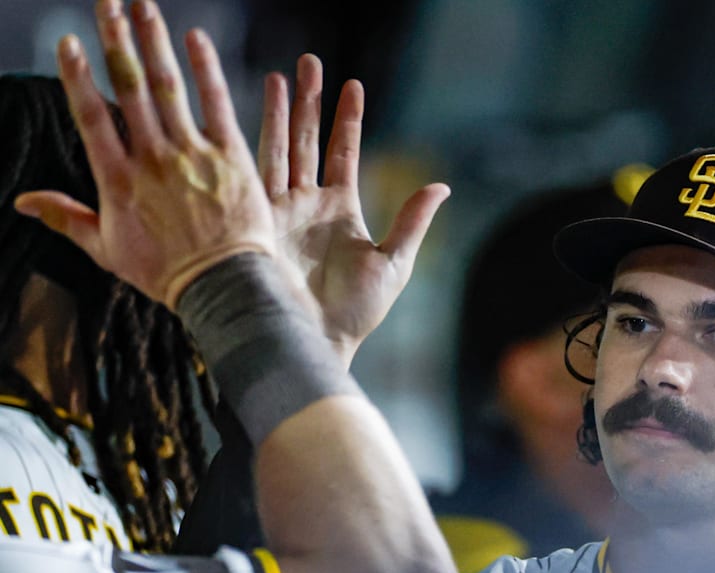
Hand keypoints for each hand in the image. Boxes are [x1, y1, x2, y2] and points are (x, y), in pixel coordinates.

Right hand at [14, 0, 275, 308]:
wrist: (223, 286)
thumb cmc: (164, 272)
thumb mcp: (106, 249)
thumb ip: (66, 217)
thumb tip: (22, 201)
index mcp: (117, 179)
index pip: (91, 116)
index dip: (77, 75)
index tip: (68, 41)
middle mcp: (152, 158)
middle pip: (129, 88)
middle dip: (115, 40)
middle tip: (107, 0)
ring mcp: (192, 154)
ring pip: (169, 87)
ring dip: (154, 42)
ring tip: (142, 5)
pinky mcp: (230, 156)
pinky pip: (217, 104)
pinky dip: (205, 70)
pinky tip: (195, 38)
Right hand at [258, 54, 448, 363]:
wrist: (314, 343)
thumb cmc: (355, 314)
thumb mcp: (393, 264)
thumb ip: (412, 221)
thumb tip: (442, 186)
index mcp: (340, 210)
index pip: (343, 153)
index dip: (347, 119)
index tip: (352, 84)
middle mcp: (307, 204)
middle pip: (307, 141)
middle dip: (309, 102)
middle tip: (310, 62)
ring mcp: (279, 211)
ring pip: (279, 149)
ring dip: (280, 113)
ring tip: (282, 75)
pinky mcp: (255, 223)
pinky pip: (252, 176)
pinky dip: (250, 143)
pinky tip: (246, 111)